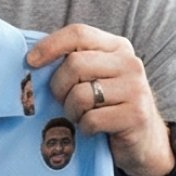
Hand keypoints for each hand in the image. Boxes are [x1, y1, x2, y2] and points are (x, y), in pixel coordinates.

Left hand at [25, 24, 174, 175]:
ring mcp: (136, 88)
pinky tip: (94, 128)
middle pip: (74, 65)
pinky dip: (84, 128)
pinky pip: (90, 119)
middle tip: (64, 101)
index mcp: (116, 47)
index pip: (78, 33)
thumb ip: (72, 64)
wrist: (144, 142)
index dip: (50, 46)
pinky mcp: (136, 115)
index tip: (30, 62)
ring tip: (82, 116)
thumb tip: (30, 61)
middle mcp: (129, 63)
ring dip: (72, 111)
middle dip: (59, 87)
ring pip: (79, 94)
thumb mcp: (93, 78)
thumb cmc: (107, 107)